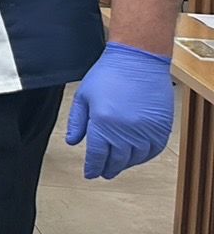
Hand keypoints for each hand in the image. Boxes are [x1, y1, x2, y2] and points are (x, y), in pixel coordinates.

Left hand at [65, 42, 173, 178]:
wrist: (138, 60)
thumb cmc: (108, 75)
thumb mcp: (84, 96)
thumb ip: (77, 122)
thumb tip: (73, 142)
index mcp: (103, 123)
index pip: (97, 155)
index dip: (92, 167)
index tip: (89, 173)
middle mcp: (125, 130)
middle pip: (116, 160)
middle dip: (107, 169)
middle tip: (103, 173)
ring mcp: (146, 130)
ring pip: (135, 158)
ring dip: (125, 164)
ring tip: (117, 165)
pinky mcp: (161, 127)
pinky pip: (153, 151)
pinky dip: (143, 157)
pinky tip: (135, 156)